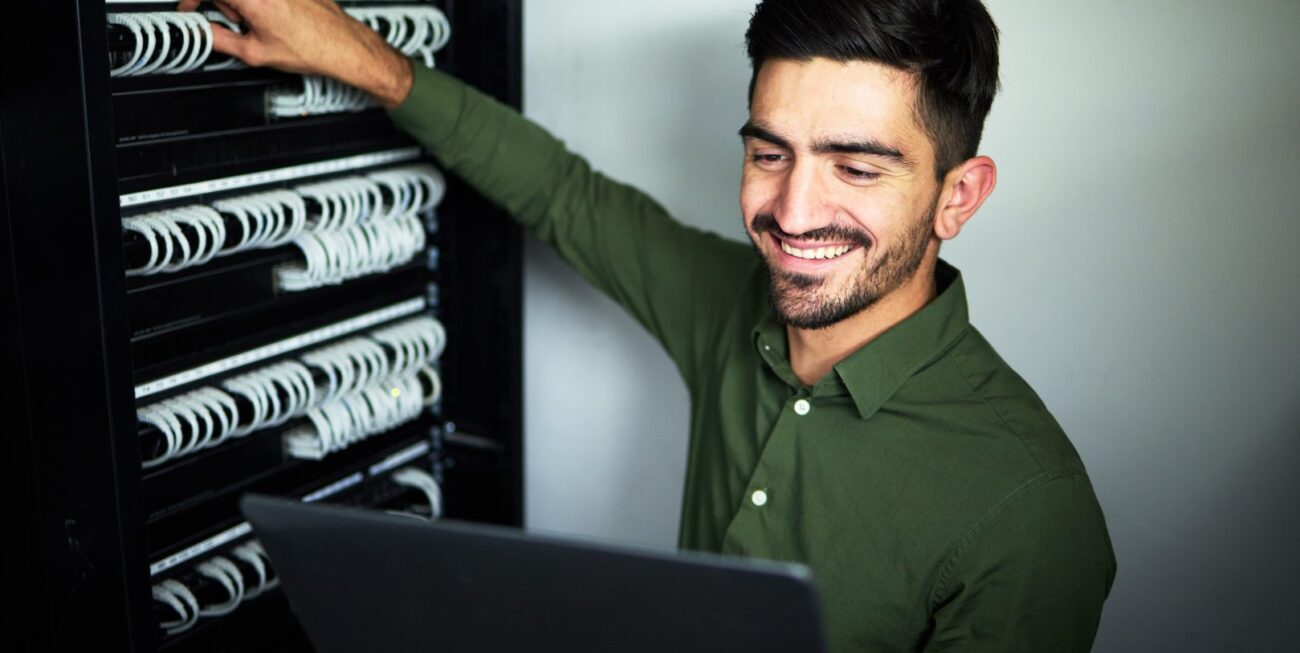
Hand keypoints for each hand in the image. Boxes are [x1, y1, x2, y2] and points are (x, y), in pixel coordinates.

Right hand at [176, 0, 412, 107]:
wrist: (342, 46)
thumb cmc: (309, 48)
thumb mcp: (255, 53)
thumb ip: (219, 39)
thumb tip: (202, 33)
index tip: (189, 8)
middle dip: (226, 5)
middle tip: (240, 25)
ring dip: (245, 3)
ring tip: (263, 24)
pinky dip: (262, 2)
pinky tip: (275, 17)